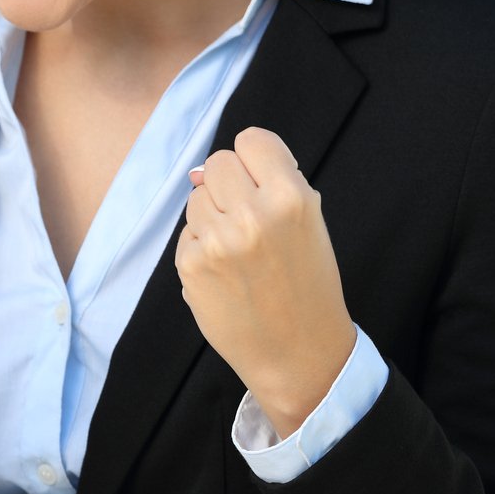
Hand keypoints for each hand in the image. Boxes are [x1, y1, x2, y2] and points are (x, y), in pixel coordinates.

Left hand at [174, 126, 355, 439]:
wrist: (298, 353)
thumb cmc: (307, 284)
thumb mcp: (307, 223)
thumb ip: (266, 184)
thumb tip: (198, 170)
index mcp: (291, 197)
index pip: (251, 139)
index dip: (255, 160)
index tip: (262, 182)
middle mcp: (253, 214)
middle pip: (217, 162)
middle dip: (229, 186)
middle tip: (250, 221)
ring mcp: (218, 241)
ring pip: (196, 198)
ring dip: (213, 217)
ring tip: (242, 253)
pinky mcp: (192, 265)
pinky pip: (187, 233)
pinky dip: (201, 248)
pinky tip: (226, 274)